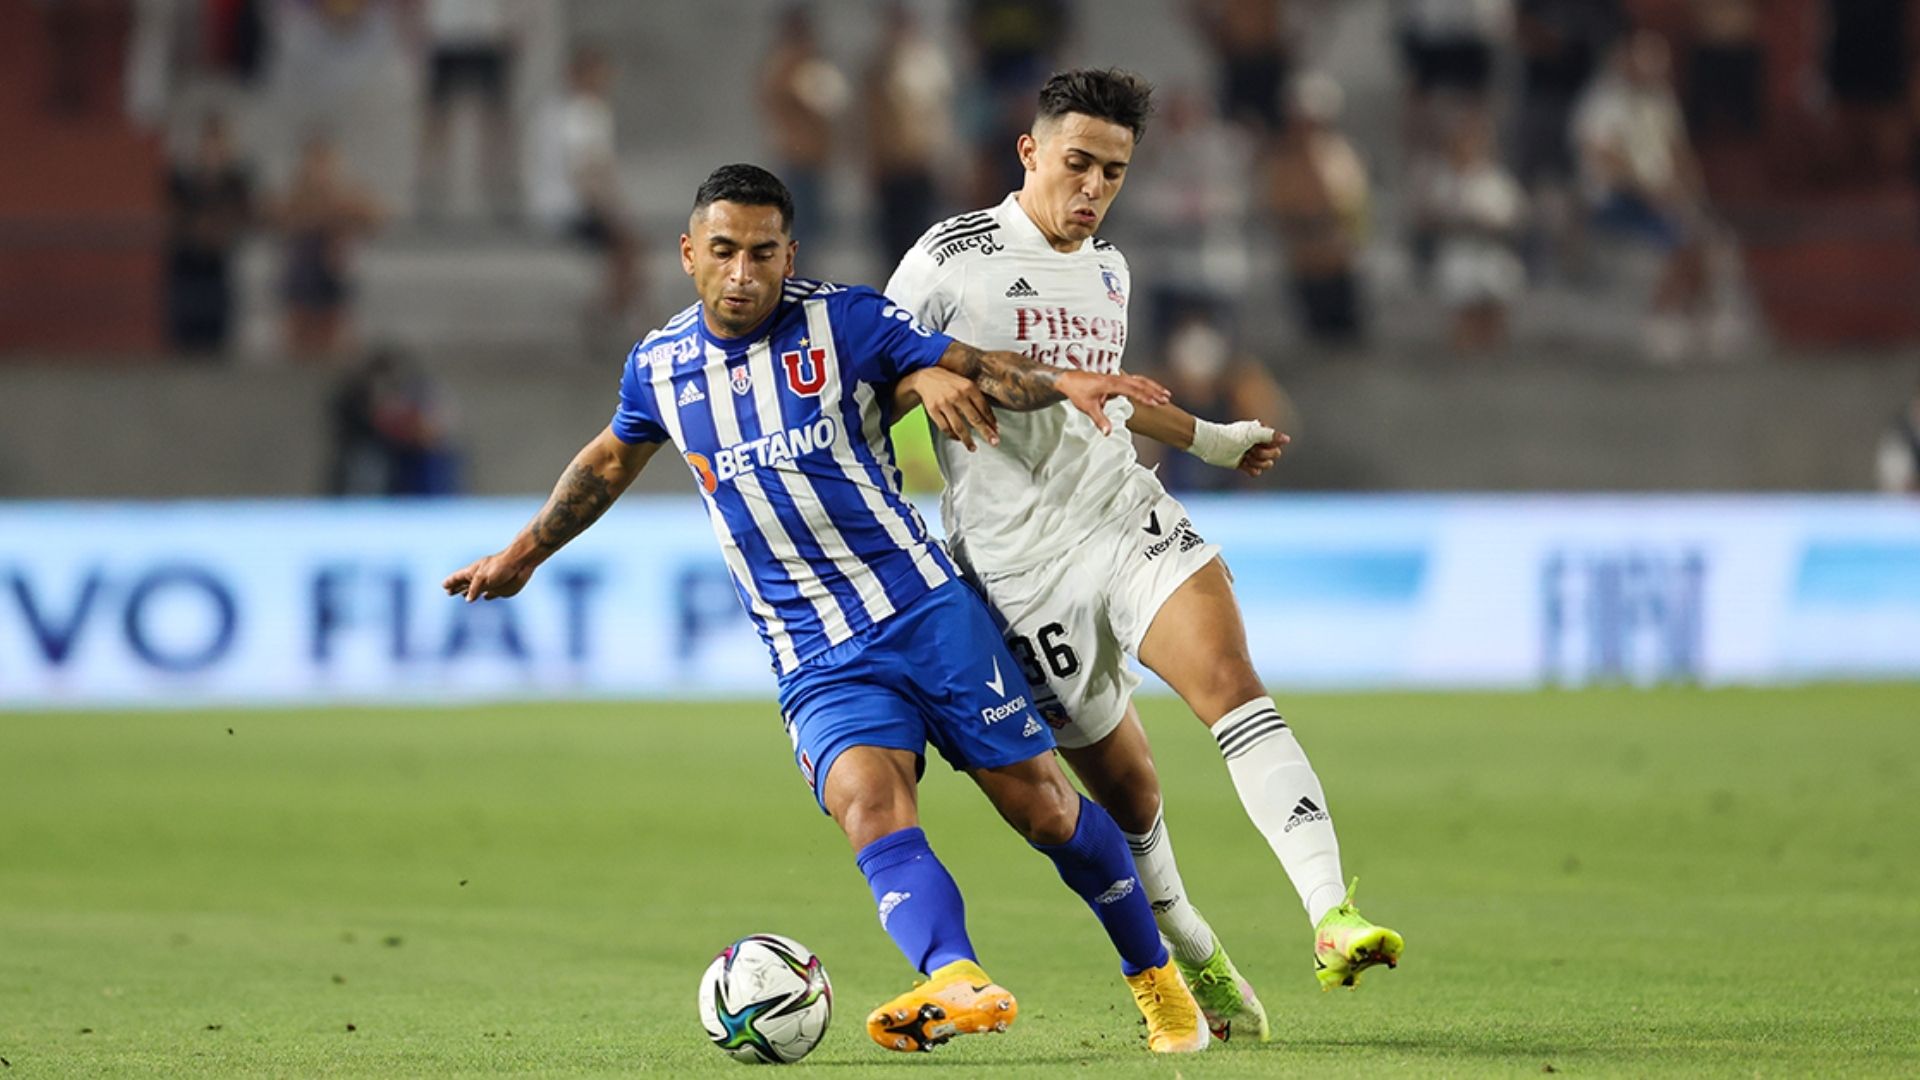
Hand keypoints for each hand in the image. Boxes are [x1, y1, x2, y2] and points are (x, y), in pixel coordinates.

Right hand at [442, 552, 535, 601]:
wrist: (521, 563)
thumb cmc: (500, 567)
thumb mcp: (483, 577)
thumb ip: (474, 588)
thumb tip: (468, 600)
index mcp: (473, 572)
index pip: (458, 577)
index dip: (450, 582)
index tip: (443, 585)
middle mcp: (480, 578)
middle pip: (465, 584)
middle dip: (456, 588)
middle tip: (448, 592)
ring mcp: (490, 584)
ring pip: (476, 590)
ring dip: (469, 593)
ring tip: (462, 596)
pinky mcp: (500, 589)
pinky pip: (491, 594)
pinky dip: (487, 596)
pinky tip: (485, 598)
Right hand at [905, 367, 998, 449]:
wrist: (925, 377)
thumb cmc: (950, 382)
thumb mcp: (966, 384)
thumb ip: (977, 399)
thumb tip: (989, 420)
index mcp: (969, 387)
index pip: (984, 408)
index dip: (991, 421)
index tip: (996, 431)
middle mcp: (957, 395)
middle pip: (975, 419)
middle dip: (986, 433)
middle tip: (994, 443)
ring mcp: (944, 403)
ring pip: (959, 427)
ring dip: (967, 440)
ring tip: (973, 448)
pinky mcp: (933, 410)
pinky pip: (945, 427)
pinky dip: (952, 435)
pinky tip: (958, 439)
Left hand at [1056, 370, 1171, 434]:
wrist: (1068, 380)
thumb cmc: (1077, 391)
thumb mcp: (1088, 408)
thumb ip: (1100, 420)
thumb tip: (1108, 432)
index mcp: (1110, 383)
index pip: (1132, 389)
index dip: (1144, 396)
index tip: (1155, 402)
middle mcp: (1115, 378)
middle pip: (1139, 382)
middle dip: (1154, 391)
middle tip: (1166, 399)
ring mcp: (1116, 378)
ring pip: (1138, 380)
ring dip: (1152, 386)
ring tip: (1164, 394)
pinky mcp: (1115, 380)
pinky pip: (1134, 380)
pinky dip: (1144, 385)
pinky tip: (1150, 391)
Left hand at [1238, 431, 1289, 476]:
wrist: (1215, 449)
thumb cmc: (1233, 438)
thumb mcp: (1253, 433)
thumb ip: (1271, 435)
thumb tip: (1287, 439)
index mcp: (1262, 431)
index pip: (1278, 441)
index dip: (1269, 444)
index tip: (1258, 441)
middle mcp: (1260, 442)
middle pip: (1276, 454)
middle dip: (1263, 454)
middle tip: (1251, 449)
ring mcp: (1253, 454)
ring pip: (1268, 464)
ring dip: (1256, 461)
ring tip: (1245, 456)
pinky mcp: (1246, 464)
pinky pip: (1258, 472)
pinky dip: (1250, 469)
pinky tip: (1242, 463)